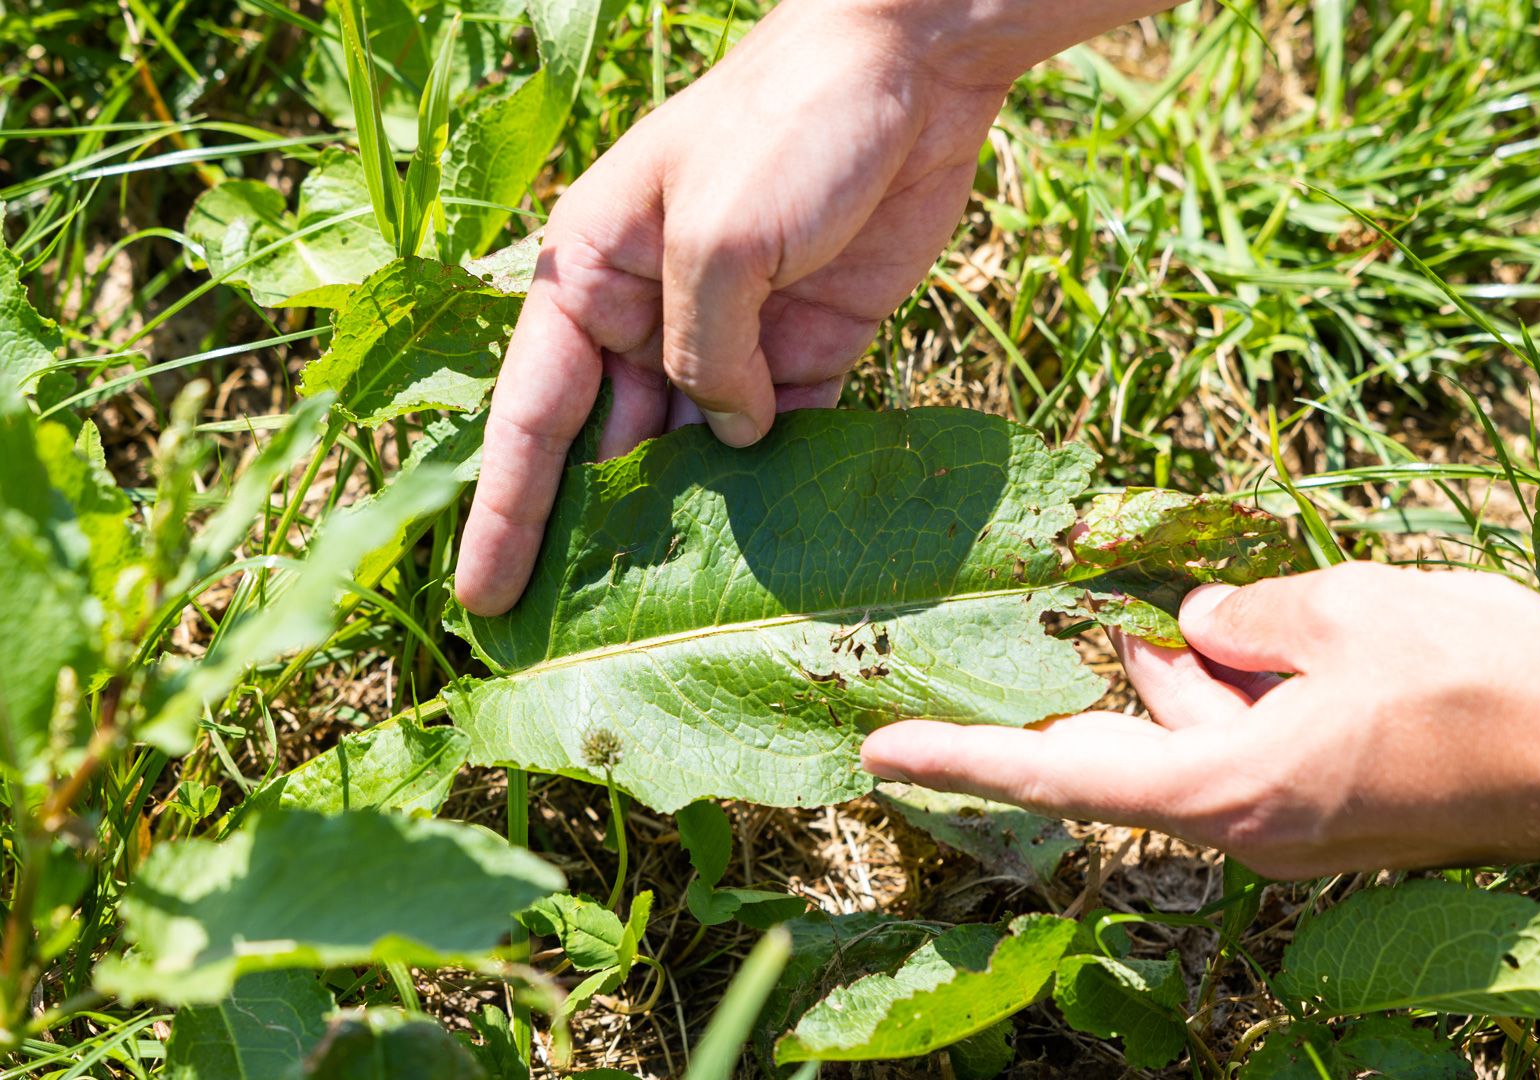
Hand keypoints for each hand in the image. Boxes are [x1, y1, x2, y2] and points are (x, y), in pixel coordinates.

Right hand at [455, 0, 1015, 614]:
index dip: (506, 511)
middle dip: (593, 538)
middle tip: (574, 642)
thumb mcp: (719, 238)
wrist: (910, 70)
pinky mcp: (812, 344)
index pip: (532, 414)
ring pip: (694, 452)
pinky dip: (773, 486)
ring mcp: (733, 334)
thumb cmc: (786, 125)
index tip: (481, 599)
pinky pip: (780, 434)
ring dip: (687, 526)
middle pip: (608, 447)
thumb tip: (729, 438)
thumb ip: (706, 352)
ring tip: (668, 620)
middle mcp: (649, 312)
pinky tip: (768, 555)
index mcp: (592, 273)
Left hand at [862, 563, 1539, 877]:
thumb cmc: (1480, 677)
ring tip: (1190, 614)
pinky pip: (1254, 751)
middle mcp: (1251, 828)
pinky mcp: (1340, 812)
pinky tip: (1257, 637)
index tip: (877, 752)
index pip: (1064, 772)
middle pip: (1134, 752)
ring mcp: (1299, 828)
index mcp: (1231, 789)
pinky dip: (1241, 695)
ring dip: (1187, 680)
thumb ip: (1242, 622)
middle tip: (1072, 627)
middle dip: (1107, 686)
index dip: (965, 756)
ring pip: (1200, 744)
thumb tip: (1194, 634)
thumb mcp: (1342, 610)